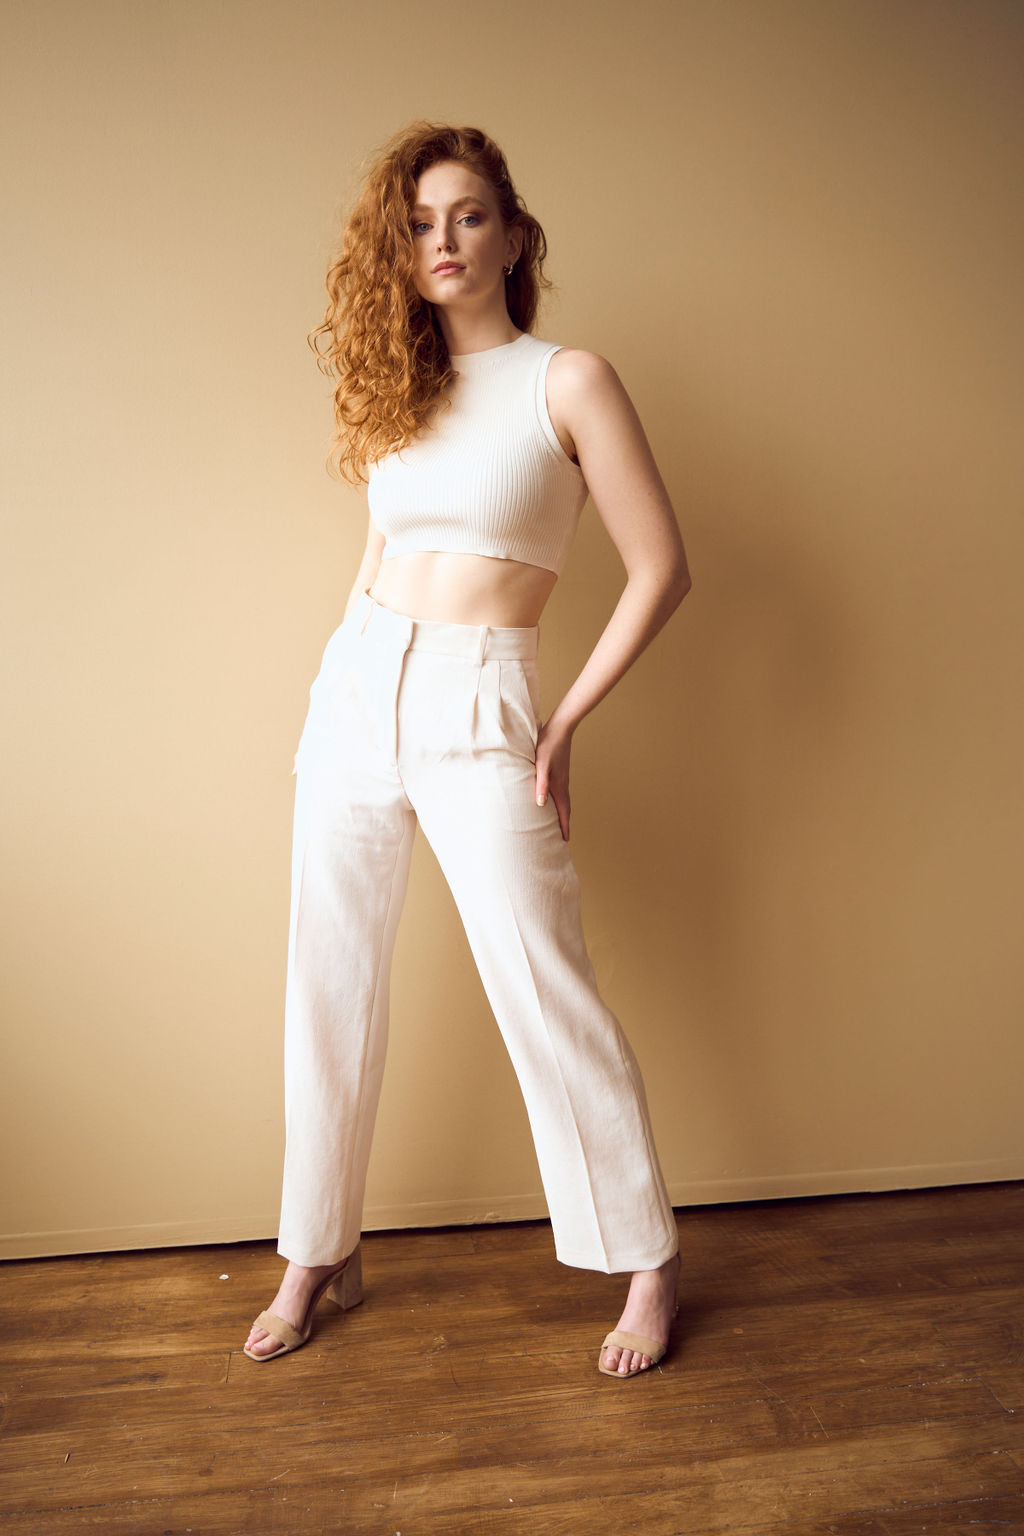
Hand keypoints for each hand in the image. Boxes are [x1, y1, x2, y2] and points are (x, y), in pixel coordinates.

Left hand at [534, 716, 573, 840]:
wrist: (560, 729)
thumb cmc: (548, 746)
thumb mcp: (541, 766)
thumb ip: (541, 785)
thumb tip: (540, 805)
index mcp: (559, 786)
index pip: (563, 812)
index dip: (564, 827)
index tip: (565, 841)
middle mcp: (563, 784)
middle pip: (565, 809)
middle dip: (564, 824)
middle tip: (563, 837)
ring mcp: (562, 778)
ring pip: (563, 801)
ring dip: (562, 813)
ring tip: (559, 823)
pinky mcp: (560, 772)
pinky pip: (561, 793)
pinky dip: (559, 802)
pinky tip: (552, 800)